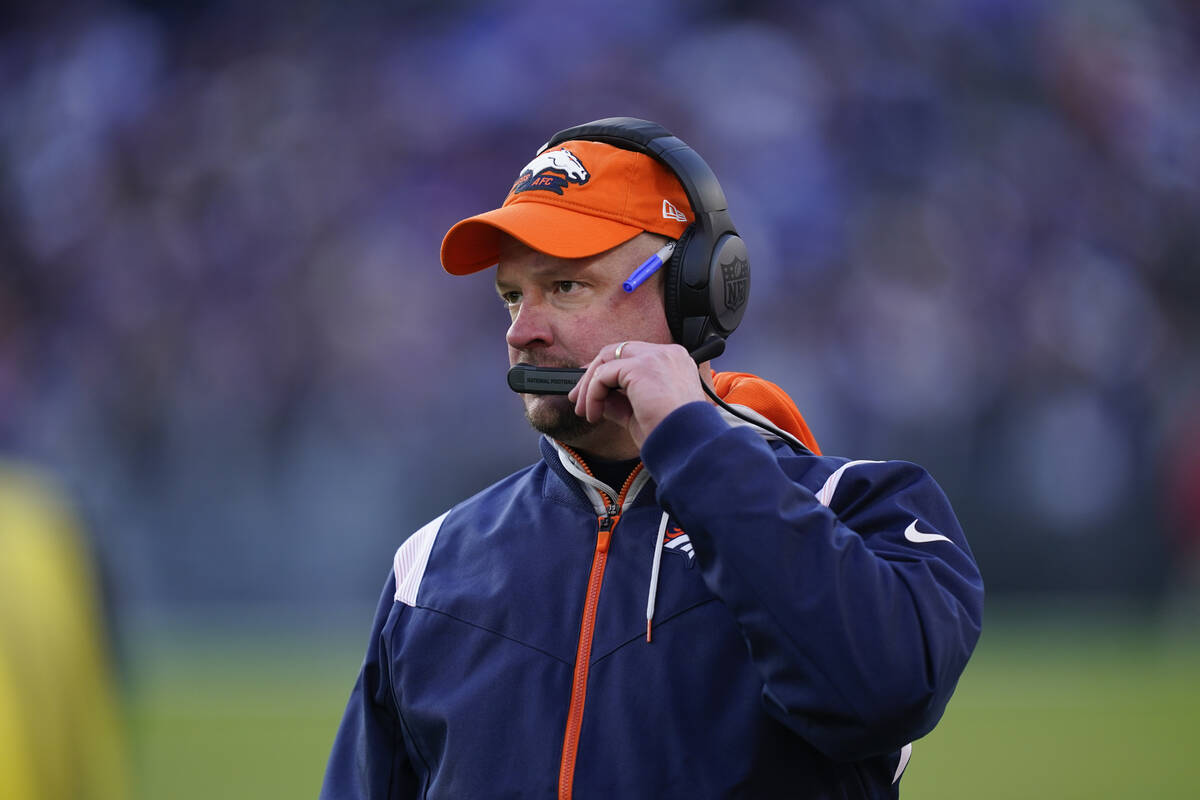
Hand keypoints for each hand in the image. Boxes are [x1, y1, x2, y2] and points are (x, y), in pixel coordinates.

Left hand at [567, 341, 706, 448]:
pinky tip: (595, 415)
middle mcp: (667, 354)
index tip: (592, 391)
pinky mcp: (642, 367)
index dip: (608, 371)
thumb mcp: (640, 414)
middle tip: (579, 400)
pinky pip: (603, 375)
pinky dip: (593, 394)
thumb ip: (620, 401)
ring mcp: (655, 357)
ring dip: (590, 387)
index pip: (632, 356)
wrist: (687, 445)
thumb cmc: (672, 435)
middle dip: (592, 375)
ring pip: (607, 360)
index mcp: (673, 362)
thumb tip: (598, 397)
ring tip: (586, 412)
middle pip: (617, 352)